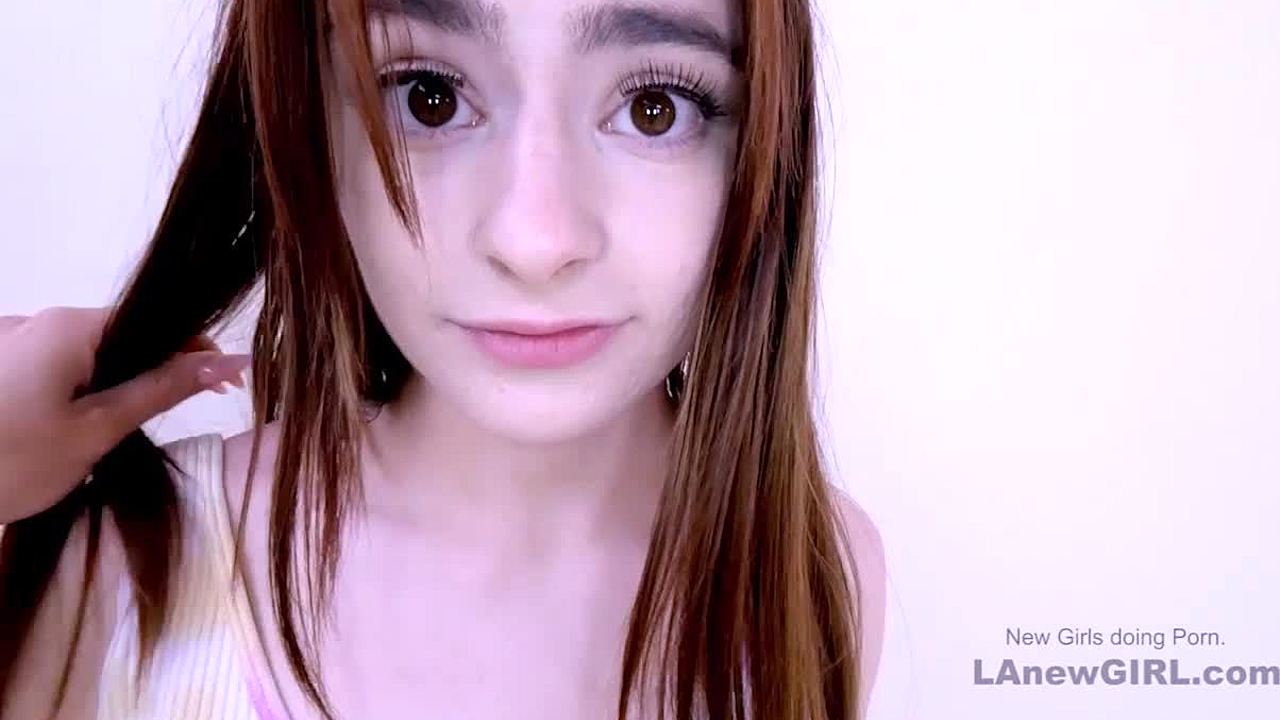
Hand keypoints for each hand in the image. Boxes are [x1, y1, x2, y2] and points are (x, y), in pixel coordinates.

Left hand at [0, 306, 248, 522]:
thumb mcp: (97, 431)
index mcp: (68, 326)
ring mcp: (10, 341)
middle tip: (164, 428)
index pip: (156, 321)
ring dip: (111, 392)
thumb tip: (230, 361)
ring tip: (107, 440)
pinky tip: (67, 436)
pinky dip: (75, 397)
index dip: (196, 353)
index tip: (224, 395)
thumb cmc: (11, 461)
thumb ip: (163, 390)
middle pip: (121, 338)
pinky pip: (54, 370)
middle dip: (152, 376)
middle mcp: (38, 320)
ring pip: (87, 358)